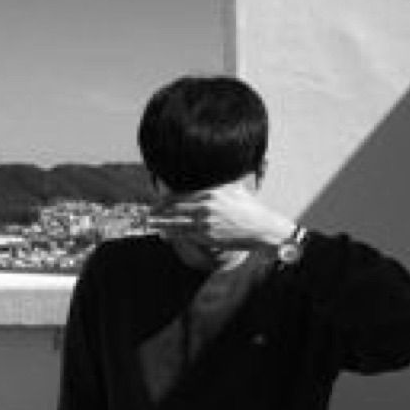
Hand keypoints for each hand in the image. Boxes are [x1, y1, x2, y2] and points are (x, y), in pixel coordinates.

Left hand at [149, 181, 295, 252]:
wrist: (262, 228)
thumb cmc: (249, 208)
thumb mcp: (234, 188)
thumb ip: (218, 183)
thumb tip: (209, 173)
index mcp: (211, 192)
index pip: (181, 194)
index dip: (165, 199)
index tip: (156, 202)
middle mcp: (206, 205)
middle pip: (175, 208)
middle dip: (158, 211)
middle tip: (147, 214)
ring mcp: (206, 221)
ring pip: (176, 222)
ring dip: (161, 224)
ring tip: (150, 224)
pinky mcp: (208, 236)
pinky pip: (185, 235)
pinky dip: (172, 234)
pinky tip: (163, 234)